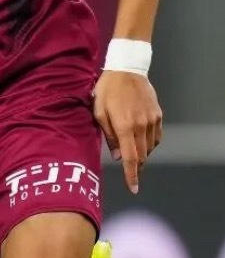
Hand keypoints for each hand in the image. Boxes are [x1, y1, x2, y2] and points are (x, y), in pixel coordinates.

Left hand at [93, 70, 162, 193]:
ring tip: (132, 154)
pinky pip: (156, 137)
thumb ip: (108, 136)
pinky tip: (141, 141)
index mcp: (125, 126)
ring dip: (142, 155)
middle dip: (136, 167)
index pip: (131, 158)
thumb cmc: (107, 90)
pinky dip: (150, 143)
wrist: (127, 69)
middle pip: (142, 156)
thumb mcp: (99, 112)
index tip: (133, 188)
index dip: (132, 175)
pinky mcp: (158, 114)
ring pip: (150, 147)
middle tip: (130, 173)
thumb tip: (116, 156)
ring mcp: (152, 120)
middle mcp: (141, 125)